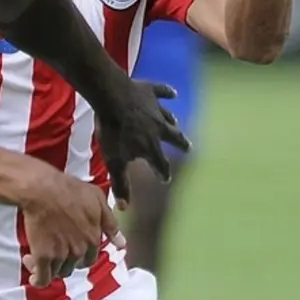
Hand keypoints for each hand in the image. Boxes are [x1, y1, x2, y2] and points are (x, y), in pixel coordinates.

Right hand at [18, 163, 123, 287]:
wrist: (42, 190)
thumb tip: (121, 244)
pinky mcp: (43, 256)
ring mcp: (61, 255)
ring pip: (59, 272)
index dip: (81, 254)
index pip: (91, 258)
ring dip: (51, 267)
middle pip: (75, 266)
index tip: (70, 248)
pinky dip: (38, 279)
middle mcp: (79, 250)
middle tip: (55, 250)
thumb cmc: (68, 189)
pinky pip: (42, 278)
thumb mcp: (97, 198)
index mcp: (93, 238)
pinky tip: (30, 266)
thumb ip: (110, 223)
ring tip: (40, 256)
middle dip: (66, 261)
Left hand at [95, 81, 188, 207]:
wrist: (111, 97)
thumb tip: (124, 208)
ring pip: (167, 117)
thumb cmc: (112, 131)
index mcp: (151, 147)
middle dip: (180, 144)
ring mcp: (155, 109)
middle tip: (188, 147)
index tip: (165, 178)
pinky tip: (173, 93)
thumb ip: (120, 183)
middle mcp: (158, 129)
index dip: (162, 172)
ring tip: (175, 123)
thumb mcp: (114, 161)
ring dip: (171, 121)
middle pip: (174, 138)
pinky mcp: (149, 91)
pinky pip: (162, 92)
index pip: (160, 164)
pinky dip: (167, 93)